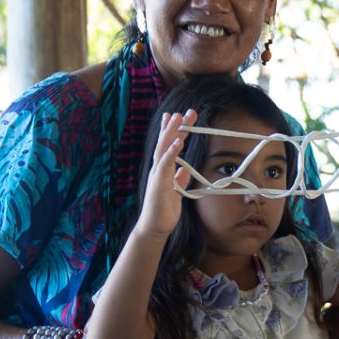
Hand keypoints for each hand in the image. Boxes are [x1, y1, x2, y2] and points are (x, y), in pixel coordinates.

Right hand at [139, 111, 194, 238]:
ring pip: (164, 149)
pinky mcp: (159, 183)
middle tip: (183, 111)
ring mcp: (157, 174)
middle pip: (165, 142)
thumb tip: (184, 170)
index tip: (175, 115)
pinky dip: (172, 152)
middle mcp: (158, 168)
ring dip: (171, 133)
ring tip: (178, 118)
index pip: (167, 146)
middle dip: (174, 126)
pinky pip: (165, 164)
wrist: (155, 227)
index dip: (170, 131)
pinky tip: (178, 142)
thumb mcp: (176, 192)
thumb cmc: (164, 210)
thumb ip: (179, 180)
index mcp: (162, 170)